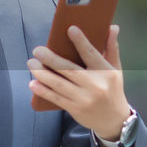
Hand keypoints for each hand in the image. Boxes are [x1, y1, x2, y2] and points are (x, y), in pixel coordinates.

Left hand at [27, 24, 131, 138]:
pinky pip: (56, 98)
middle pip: (69, 70)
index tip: (70, 29)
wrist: (114, 120)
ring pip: (59, 84)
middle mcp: (96, 86)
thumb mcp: (115, 69)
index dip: (81, 41)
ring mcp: (84, 99)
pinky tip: (33, 83)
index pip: (92, 54)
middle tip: (37, 50)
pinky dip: (43, 91)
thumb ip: (111, 48)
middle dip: (51, 59)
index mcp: (106, 73)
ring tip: (31, 63)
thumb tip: (112, 26)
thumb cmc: (112, 89)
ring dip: (42, 73)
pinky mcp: (75, 109)